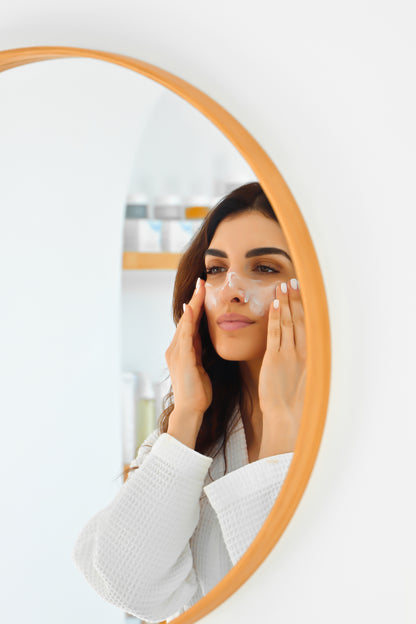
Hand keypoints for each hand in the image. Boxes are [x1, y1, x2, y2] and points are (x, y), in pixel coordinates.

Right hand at [165, 278, 212, 447]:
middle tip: (201, 280)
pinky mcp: (182, 359)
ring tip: (199, 289)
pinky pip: (185, 336)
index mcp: (182, 349)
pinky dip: (188, 322)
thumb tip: (205, 338)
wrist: (190, 410)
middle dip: (195, 299)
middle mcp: (176, 348)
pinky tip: (192, 310)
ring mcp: (177, 353)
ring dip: (193, 305)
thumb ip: (200, 351)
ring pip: (185, 323)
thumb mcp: (201, 366)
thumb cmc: (198, 392)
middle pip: (187, 318)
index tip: (204, 289)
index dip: (197, 305)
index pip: (191, 322)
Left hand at [258, 278, 306, 455]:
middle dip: (296, 298)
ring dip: (285, 302)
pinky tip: (273, 304)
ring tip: (282, 286)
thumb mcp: (304, 378)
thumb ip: (302, 360)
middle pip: (300, 318)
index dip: (305, 307)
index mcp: (312, 355)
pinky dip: (275, 317)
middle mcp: (304, 351)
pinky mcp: (275, 358)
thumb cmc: (295, 402)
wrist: (288, 418)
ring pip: (288, 322)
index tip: (303, 292)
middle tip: (293, 281)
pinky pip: (275, 333)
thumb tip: (301, 347)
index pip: (309, 324)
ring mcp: (290, 353)